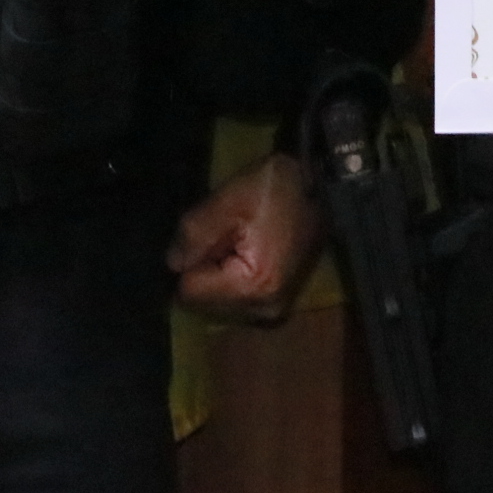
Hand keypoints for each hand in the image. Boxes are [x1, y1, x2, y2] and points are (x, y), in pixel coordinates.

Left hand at [166, 153, 326, 325]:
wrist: (319, 184)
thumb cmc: (272, 189)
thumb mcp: (226, 201)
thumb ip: (193, 235)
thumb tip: (173, 265)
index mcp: (252, 285)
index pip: (190, 292)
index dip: (192, 259)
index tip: (211, 235)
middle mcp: (264, 308)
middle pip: (204, 302)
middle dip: (206, 269)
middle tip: (226, 236)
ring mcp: (274, 308)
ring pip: (218, 302)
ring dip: (219, 275)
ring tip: (238, 241)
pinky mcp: (278, 302)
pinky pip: (237, 299)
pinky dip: (234, 278)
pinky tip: (247, 251)